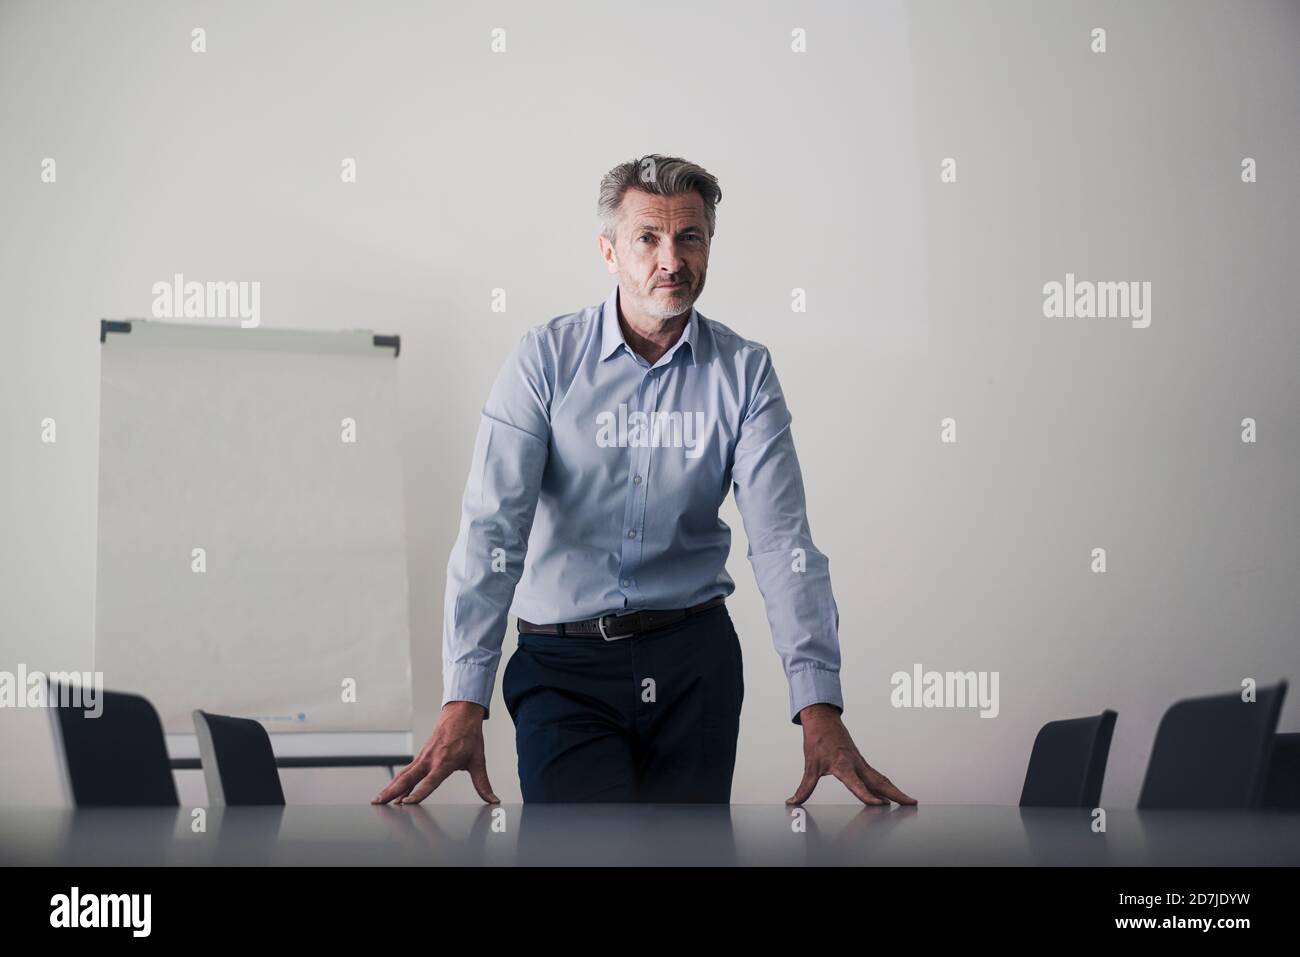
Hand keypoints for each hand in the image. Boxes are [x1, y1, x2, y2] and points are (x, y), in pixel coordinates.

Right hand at [371, 701, 498, 804]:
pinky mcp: (421, 755)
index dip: (418, 793)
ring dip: (390, 787)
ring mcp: (423, 757)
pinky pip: (407, 771)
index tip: (407, 803)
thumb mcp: (478, 760)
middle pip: (408, 778)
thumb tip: (494, 799)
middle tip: (380, 803)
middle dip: (393, 792)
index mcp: (445, 761)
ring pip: (403, 774)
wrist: (460, 713)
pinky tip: (392, 792)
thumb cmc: (469, 736)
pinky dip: (398, 782)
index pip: (430, 781)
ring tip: (378, 800)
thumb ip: (483, 784)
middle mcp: (431, 759)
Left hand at [786, 703, 916, 806]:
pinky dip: (886, 784)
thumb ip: (804, 788)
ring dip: (895, 790)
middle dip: (895, 794)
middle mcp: (855, 763)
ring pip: (881, 778)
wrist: (822, 719)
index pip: (856, 783)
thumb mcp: (810, 766)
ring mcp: (860, 762)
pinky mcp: (861, 761)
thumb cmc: (816, 740)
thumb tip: (792, 802)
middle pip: (879, 781)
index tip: (879, 805)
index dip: (867, 795)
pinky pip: (876, 775)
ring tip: (909, 801)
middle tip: (911, 804)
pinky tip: (891, 793)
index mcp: (842, 764)